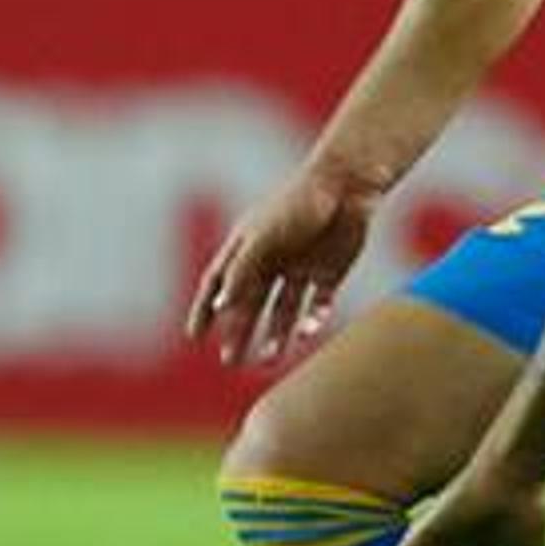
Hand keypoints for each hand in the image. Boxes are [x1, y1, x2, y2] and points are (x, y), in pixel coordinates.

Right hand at [186, 163, 374, 365]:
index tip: (195, 335)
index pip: (219, 281)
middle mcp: (272, 258)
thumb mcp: (264, 237)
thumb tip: (220, 305)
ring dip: (276, 334)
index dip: (205, 308)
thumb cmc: (300, 204)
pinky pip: (318, 304)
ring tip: (269, 359)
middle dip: (240, 331)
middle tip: (232, 360)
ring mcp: (301, 266)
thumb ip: (241, 270)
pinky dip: (312, 321)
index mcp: (249, 245)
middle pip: (250, 302)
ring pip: (284, 309)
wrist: (349, 185)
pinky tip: (305, 334)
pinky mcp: (330, 272)